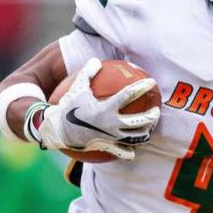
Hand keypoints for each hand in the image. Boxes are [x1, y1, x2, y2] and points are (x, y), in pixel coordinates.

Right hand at [37, 58, 160, 159]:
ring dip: (145, 133)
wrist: (57, 130)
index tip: (151, 82)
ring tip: (150, 128)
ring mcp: (111, 137)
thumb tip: (96, 60)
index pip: (129, 95)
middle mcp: (112, 123)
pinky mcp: (107, 147)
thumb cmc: (67, 107)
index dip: (141, 87)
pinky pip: (123, 152)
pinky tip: (135, 150)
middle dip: (151, 116)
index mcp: (106, 108)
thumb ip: (87, 73)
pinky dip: (130, 151)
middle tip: (156, 110)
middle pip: (139, 121)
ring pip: (135, 138)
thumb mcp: (77, 88)